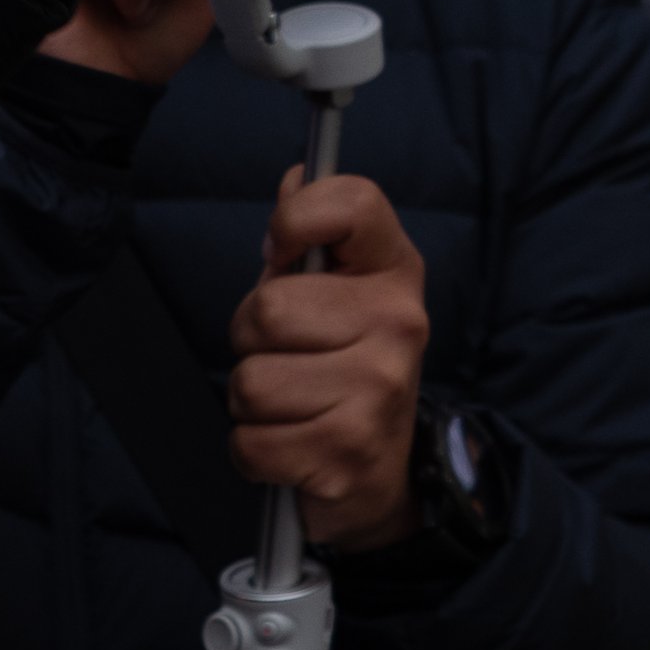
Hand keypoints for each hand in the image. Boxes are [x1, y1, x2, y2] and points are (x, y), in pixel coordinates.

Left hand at [229, 167, 428, 548]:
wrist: (382, 471)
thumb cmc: (338, 362)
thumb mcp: (326, 292)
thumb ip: (304, 235)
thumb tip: (296, 178)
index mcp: (393, 272)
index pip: (352, 202)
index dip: (296, 217)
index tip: (279, 251)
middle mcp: (400, 326)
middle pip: (265, 309)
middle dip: (250, 338)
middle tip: (286, 355)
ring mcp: (380, 393)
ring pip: (250, 383)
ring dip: (251, 400)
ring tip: (293, 403)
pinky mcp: (350, 456)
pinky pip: (250, 444)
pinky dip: (253, 452)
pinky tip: (292, 445)